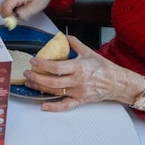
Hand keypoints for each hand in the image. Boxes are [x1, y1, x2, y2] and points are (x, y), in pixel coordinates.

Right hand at [0, 0, 56, 21]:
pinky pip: (5, 7)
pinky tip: (17, 13)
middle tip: (15, 20)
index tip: (13, 22)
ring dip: (7, 15)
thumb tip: (15, 19)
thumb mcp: (35, 7)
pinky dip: (9, 13)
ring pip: (1, 8)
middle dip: (6, 17)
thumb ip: (24, 13)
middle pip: (1, 8)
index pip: (5, 7)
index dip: (8, 17)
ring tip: (17, 16)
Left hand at [23, 35, 144, 112]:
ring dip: (40, 88)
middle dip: (37, 77)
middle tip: (27, 73)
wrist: (117, 82)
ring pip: (55, 92)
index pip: (57, 67)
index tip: (33, 60)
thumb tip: (61, 36)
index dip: (43, 64)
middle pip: (53, 81)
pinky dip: (54, 107)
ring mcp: (78, 92)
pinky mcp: (80, 100)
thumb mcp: (89, 51)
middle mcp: (78, 81)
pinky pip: (66, 106)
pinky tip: (44, 106)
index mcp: (79, 67)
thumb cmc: (104, 67)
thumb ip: (74, 42)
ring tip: (30, 83)